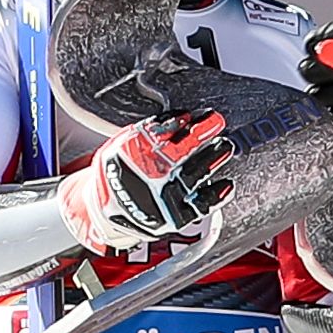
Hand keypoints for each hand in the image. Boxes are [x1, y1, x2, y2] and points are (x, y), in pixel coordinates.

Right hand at [58, 111, 234, 253]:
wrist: (105, 212)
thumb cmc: (118, 174)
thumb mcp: (122, 147)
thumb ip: (147, 133)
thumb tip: (179, 119)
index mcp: (136, 155)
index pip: (161, 131)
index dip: (177, 122)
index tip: (190, 115)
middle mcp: (153, 176)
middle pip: (182, 150)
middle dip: (201, 134)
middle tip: (216, 122)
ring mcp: (166, 197)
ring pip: (195, 174)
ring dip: (212, 158)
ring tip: (225, 146)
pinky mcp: (176, 216)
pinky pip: (201, 205)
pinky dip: (216, 194)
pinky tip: (227, 185)